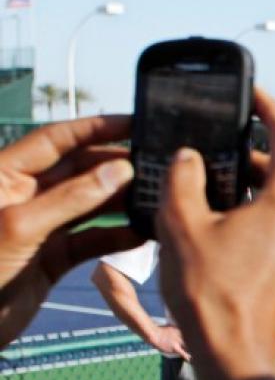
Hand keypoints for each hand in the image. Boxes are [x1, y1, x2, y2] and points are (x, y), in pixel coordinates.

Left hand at [0, 116, 140, 345]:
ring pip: (89, 205)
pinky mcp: (52, 257)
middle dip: (114, 165)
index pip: (55, 140)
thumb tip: (119, 171)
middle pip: (78, 169)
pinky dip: (117, 237)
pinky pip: (92, 240)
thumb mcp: (20, 227)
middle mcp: (24, 196)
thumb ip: (72, 198)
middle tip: (155, 165)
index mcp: (4, 175)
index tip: (133, 122)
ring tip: (155, 197)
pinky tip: (143, 233)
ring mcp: (40, 227)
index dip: (94, 128)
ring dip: (121, 201)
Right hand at [156, 89, 274, 379]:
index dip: (271, 111)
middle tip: (216, 154)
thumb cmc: (211, 294)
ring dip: (252, 189)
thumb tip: (189, 158)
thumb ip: (183, 179)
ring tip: (212, 192)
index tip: (254, 96)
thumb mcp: (182, 226)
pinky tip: (225, 227)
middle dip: (251, 158)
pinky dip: (260, 215)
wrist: (235, 354)